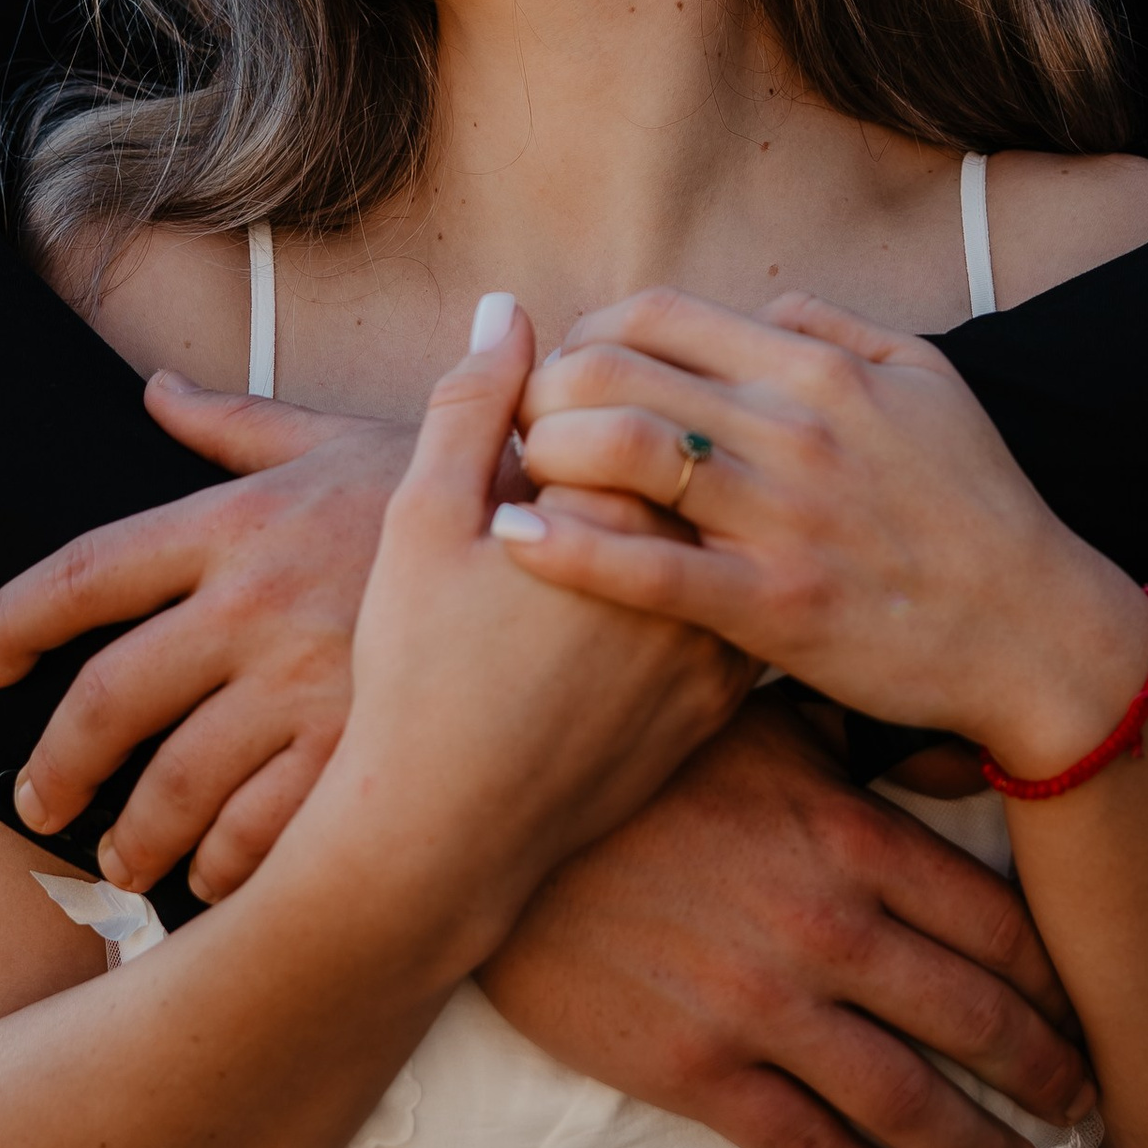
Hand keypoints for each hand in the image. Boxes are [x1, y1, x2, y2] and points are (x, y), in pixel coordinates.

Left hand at [0, 377, 413, 902]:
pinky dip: (229, 870)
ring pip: (175, 787)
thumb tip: (155, 392)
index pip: (81, 574)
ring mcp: (307, 682)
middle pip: (106, 701)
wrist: (584, 527)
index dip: (12, 622)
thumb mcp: (338, 438)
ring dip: (134, 839)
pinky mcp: (363, 748)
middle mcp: (255, 602)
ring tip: (122, 861)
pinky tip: (218, 882)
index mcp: (237, 520)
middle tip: (36, 801)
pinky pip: (264, 835)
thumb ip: (236, 424)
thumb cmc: (456, 481)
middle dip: (56, 766)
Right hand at [325, 302, 755, 933]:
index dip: (582, 405)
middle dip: (638, 456)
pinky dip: (694, 592)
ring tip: (591, 549)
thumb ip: (471, 403)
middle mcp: (695, 571)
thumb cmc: (418, 676)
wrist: (443, 839)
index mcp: (625, 509)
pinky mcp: (721, 706)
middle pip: (691, 464)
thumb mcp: (423, 521)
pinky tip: (628, 606)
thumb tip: (507, 308)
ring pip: (719, 538)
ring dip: (676, 522)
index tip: (531, 442)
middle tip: (552, 496)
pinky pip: (728, 613)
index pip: (640, 400)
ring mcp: (720, 643)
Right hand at [480, 688, 1096, 1147]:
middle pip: (976, 1020)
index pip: (997, 926)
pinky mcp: (693, 1067)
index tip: (1095, 1016)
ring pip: (906, 1100)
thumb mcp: (765, 721)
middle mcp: (827, 928)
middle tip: (1088, 1111)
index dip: (1061, 983)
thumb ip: (870, 742)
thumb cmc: (640, 759)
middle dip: (1046, 1074)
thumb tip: (972, 746)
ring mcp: (761, 1005)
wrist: (490, 825)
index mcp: (852, 837)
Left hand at [508, 289, 1147, 775]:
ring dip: (543, 455)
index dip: (583, 333)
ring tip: (519, 482)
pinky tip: (516, 545)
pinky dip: (568, 551)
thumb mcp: (929, 381)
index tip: (565, 372)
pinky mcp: (775, 609)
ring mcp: (782, 519)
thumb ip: (836, 329)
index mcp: (818, 369)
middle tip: (520, 427)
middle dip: (541, 389)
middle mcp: (793, 428)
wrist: (1038, 630)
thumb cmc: (980, 506)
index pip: (655, 315)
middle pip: (614, 369)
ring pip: (619, 450)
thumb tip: (758, 307)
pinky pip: (648, 571)